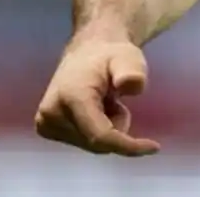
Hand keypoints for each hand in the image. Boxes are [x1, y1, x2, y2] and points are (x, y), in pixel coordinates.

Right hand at [34, 38, 160, 156]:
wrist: (86, 52)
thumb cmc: (111, 55)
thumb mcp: (129, 57)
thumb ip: (132, 70)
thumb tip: (131, 84)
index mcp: (71, 96)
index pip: (101, 136)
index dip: (128, 146)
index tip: (154, 148)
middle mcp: (51, 112)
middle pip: (98, 143)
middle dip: (116, 127)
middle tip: (114, 98)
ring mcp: (45, 122)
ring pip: (93, 145)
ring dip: (107, 127)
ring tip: (103, 100)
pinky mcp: (45, 129)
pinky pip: (84, 142)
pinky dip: (95, 129)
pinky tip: (93, 108)